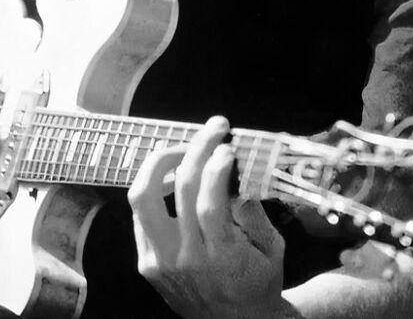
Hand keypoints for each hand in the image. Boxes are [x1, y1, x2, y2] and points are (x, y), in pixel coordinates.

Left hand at [128, 115, 286, 318]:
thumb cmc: (258, 282)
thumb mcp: (271, 249)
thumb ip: (254, 210)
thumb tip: (237, 172)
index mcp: (222, 260)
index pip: (209, 204)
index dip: (216, 168)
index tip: (228, 147)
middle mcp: (185, 260)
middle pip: (180, 190)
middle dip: (197, 148)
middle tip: (214, 129)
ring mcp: (160, 262)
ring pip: (143, 198)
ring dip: (161, 162)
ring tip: (184, 148)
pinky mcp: (145, 263)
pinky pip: (140, 214)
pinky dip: (154, 186)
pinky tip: (173, 175)